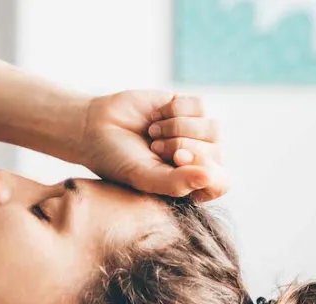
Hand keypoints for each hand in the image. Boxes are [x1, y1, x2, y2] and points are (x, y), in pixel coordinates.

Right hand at [80, 91, 226, 200]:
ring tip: (153, 133)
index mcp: (188, 184)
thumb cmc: (117, 160)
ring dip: (177, 128)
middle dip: (182, 146)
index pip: (220, 182)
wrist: (95, 127)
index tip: (175, 159)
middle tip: (154, 147)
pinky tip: (156, 117)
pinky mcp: (188, 108)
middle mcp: (197, 160)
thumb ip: (176, 183)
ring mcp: (195, 134)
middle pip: (216, 152)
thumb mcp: (143, 177)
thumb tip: (210, 177)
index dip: (202, 169)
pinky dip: (174, 110)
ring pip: (212, 128)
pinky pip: (199, 106)